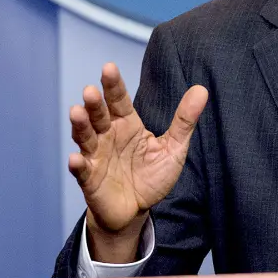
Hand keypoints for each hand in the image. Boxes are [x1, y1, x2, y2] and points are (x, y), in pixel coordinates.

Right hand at [68, 62, 207, 262]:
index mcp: (127, 125)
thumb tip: (201, 89)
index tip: (109, 68)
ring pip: (85, 137)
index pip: (119, 100)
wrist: (136, 209)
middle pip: (99, 116)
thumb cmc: (152, 175)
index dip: (113, 85)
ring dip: (80, 126)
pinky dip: (78, 165)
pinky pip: (82, 171)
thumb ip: (184, 120)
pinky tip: (76, 159)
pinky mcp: (90, 179)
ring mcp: (96, 156)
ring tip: (76, 112)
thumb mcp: (173, 147)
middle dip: (94, 103)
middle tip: (91, 91)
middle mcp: (108, 136)